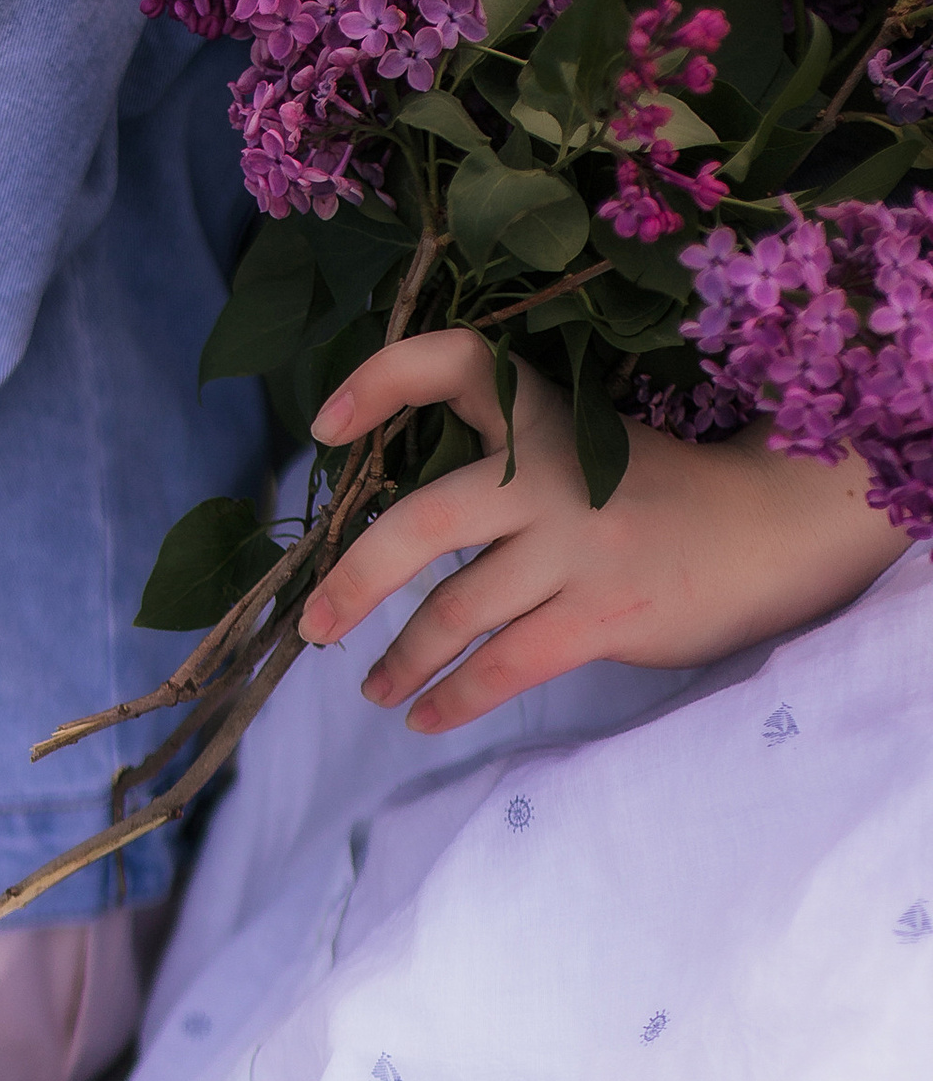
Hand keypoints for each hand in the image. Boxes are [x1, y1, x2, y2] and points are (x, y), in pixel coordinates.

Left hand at [297, 328, 897, 731]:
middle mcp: (551, 474)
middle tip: (314, 623)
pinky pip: (503, 666)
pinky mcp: (601, 612)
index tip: (324, 427)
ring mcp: (576, 547)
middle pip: (422, 525)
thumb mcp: (583, 453)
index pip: (456, 364)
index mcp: (544, 418)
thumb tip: (396, 546)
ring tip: (375, 689)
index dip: (383, 381)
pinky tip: (425, 716)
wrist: (767, 531)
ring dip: (402, 660)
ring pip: (455, 613)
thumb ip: (503, 480)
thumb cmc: (656, 498)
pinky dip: (454, 699)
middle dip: (355, 581)